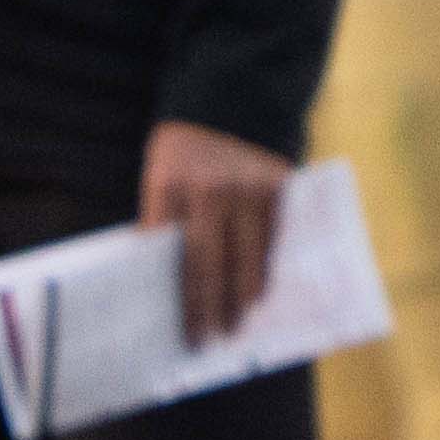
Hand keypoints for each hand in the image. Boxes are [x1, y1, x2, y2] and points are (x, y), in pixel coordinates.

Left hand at [143, 118, 292, 337]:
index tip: (184, 332)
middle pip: (208, 263)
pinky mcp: (278, 186)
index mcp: (170, 184)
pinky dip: (265, 268)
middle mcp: (210, 189)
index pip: (171, 253)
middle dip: (209, 308)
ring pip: (247, 257)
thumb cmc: (185, 150)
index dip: (180, 297)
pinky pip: (272, 239)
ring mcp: (248, 188)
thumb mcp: (161, 175)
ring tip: (236, 326)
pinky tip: (259, 293)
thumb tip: (165, 281)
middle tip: (209, 342)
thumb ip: (164, 220)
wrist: (231, 97)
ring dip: (242, 297)